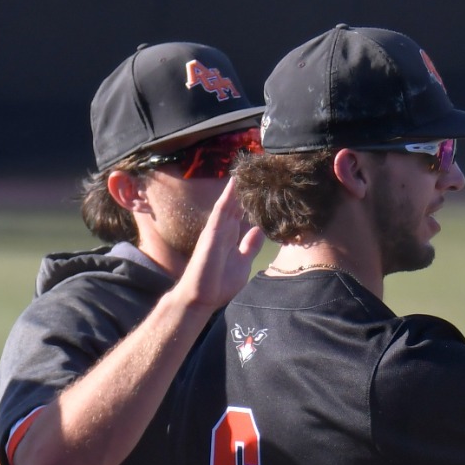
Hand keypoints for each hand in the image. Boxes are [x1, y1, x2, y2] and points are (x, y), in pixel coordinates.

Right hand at [178, 175, 264, 312]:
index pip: (241, 211)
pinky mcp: (212, 233)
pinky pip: (220, 211)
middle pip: (235, 202)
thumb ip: (249, 246)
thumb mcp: (242, 262)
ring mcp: (216, 230)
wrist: (202, 298)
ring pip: (228, 202)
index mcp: (230, 236)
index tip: (262, 183)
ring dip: (236, 185)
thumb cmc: (219, 284)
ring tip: (247, 166)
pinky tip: (234, 182)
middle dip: (244, 186)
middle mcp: (223, 229)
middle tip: (256, 167)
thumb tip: (258, 230)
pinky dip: (227, 196)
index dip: (250, 197)